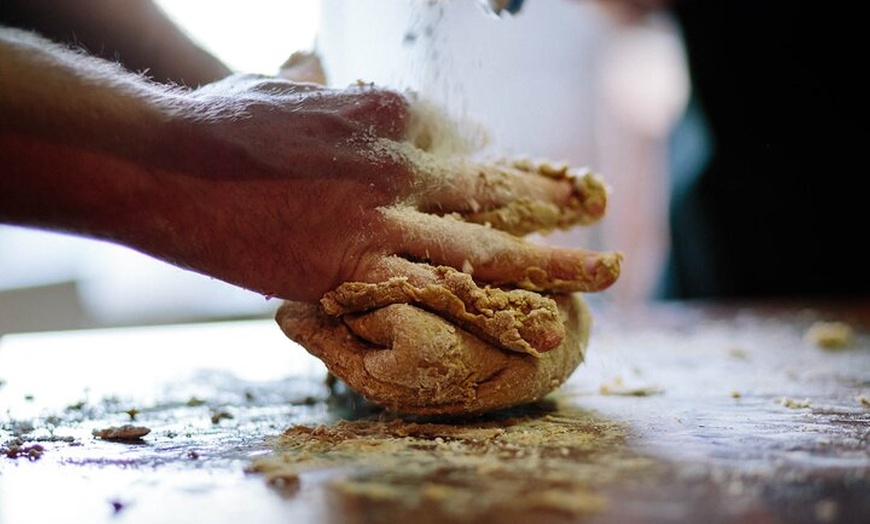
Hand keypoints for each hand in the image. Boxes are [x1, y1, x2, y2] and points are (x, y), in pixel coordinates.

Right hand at [149, 74, 620, 301]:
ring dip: (541, 269)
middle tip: (601, 227)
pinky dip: (465, 306)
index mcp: (391, 112)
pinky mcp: (341, 271)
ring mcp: (373, 222)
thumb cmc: (230, 120)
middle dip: (555, 212)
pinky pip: (417, 293)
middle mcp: (396, 165)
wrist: (163, 165)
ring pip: (476, 250)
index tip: (529, 181)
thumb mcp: (309, 88)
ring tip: (591, 286)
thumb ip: (372, 103)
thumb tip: (442, 125)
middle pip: (495, 192)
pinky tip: (505, 319)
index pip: (471, 141)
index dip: (506, 165)